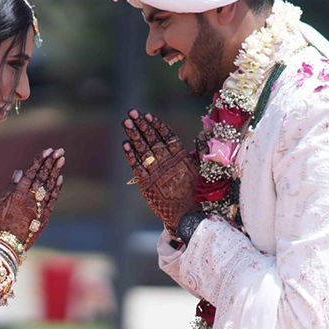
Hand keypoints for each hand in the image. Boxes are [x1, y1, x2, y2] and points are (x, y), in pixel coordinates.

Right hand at [0, 148, 64, 250]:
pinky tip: (60, 178)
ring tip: (61, 159)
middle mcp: (30, 199)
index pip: (31, 173)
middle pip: (42, 177)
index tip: (46, 151)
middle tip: (58, 150)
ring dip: (56, 171)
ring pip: (49, 186)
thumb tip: (19, 172)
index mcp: (17, 194)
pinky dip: (57, 188)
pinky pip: (53, 200)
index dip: (39, 161)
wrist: (6, 246)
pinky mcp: (45, 217)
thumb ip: (10, 188)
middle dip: (50, 162)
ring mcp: (39, 208)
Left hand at [122, 110, 197, 232]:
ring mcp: (156, 172)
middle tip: (132, 112)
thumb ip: (200, 152)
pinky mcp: (147, 184)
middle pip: (152, 139)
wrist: (187, 216)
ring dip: (134, 135)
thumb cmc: (198, 193)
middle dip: (141, 125)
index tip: (148, 115)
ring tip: (126, 122)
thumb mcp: (203, 170)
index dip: (157, 125)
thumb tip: (201, 135)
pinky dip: (130, 155)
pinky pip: (137, 167)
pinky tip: (125, 144)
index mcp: (181, 157)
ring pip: (143, 150)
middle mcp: (167, 162)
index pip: (167, 136)